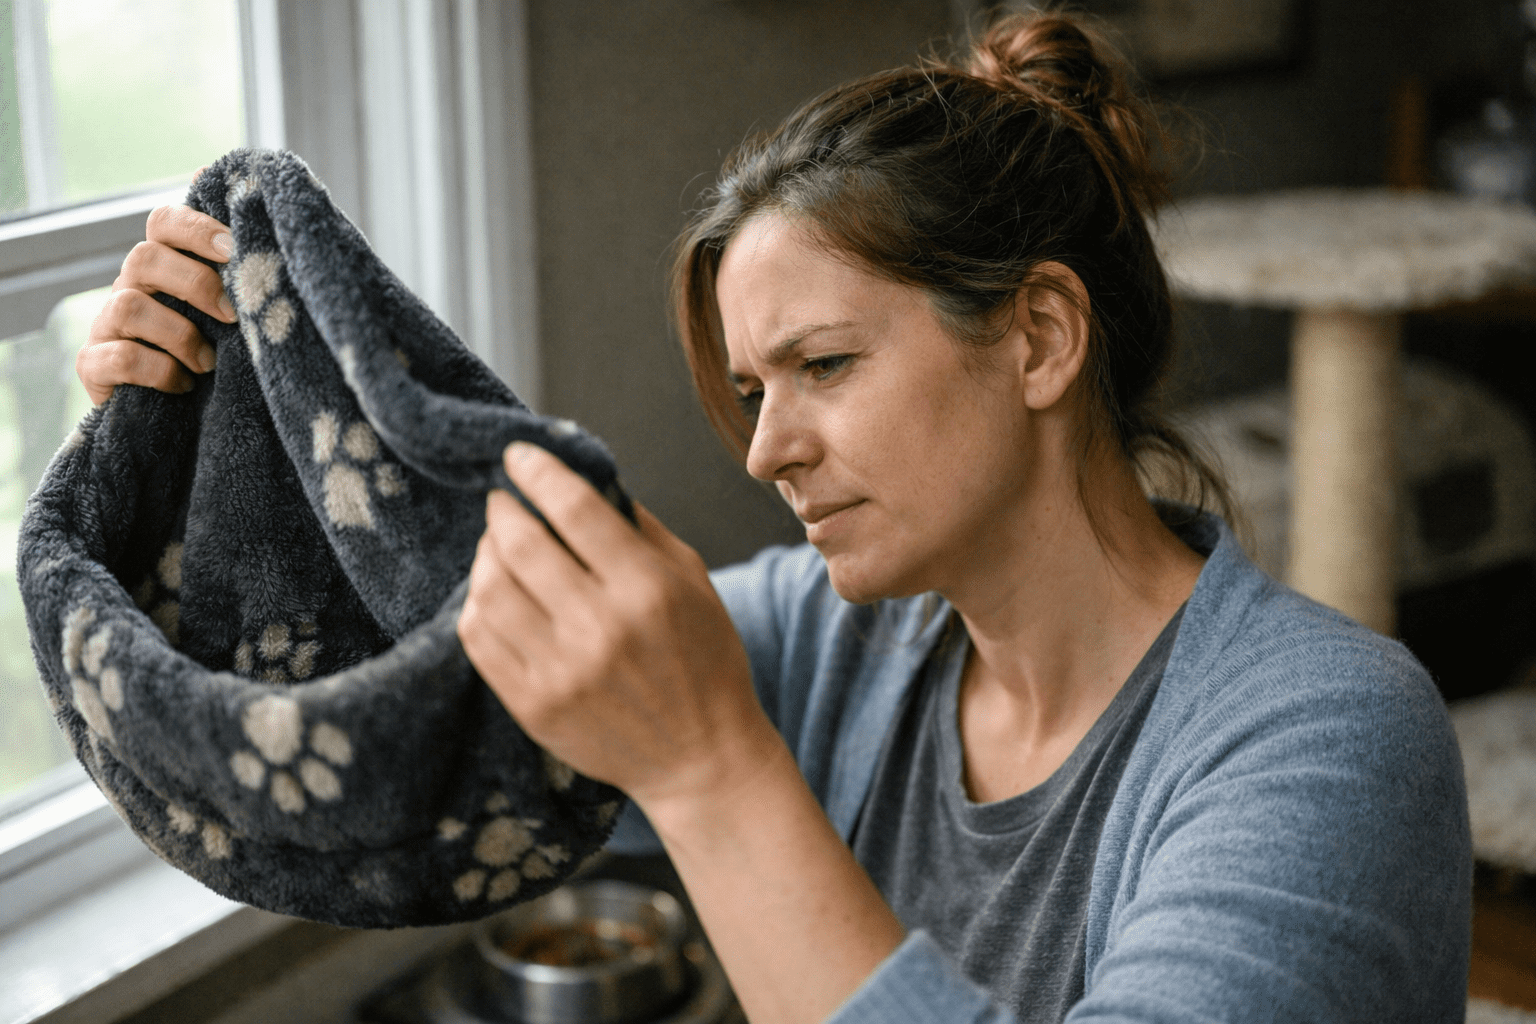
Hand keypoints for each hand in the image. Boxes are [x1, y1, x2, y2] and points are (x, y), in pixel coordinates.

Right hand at [76, 174, 236, 403]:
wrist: (180, 419)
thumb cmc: (213, 354)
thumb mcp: (229, 312)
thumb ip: (238, 269)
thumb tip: (250, 196)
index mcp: (164, 265)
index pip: (164, 221)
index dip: (197, 228)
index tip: (235, 249)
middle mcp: (129, 286)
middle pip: (144, 257)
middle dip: (195, 284)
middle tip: (233, 316)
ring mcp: (106, 324)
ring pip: (129, 305)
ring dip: (180, 335)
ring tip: (209, 363)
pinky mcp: (92, 365)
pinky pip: (120, 356)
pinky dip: (159, 371)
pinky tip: (184, 384)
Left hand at [458, 442, 776, 811]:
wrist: (701, 758)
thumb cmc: (705, 660)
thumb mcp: (694, 581)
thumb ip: (639, 528)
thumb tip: (585, 480)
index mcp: (646, 588)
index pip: (574, 508)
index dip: (537, 472)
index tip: (518, 455)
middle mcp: (600, 628)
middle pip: (520, 544)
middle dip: (502, 510)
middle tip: (503, 502)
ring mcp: (560, 671)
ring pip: (488, 590)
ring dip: (485, 556)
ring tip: (498, 548)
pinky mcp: (533, 706)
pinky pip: (479, 639)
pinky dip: (477, 605)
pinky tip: (494, 595)